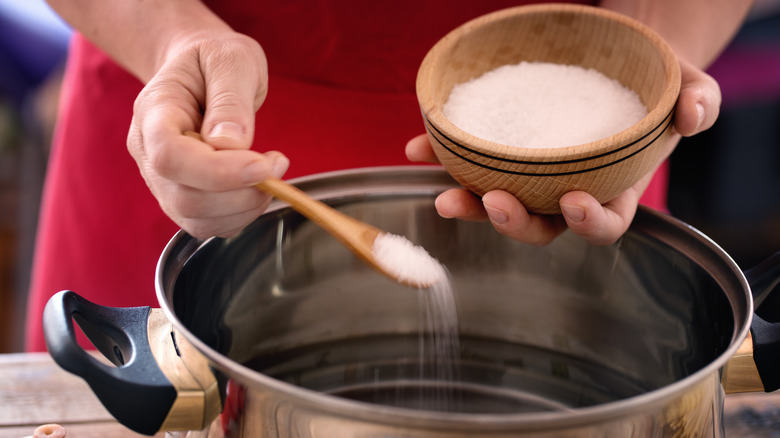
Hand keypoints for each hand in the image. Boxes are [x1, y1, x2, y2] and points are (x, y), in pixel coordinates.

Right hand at [127, 32, 288, 237]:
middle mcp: (149, 152)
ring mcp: (162, 180)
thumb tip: (231, 143)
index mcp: (153, 113)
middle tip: (277, 163)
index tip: (263, 165)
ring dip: (245, 207)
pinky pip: (209, 226)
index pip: (170, 157)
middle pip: (185, 198)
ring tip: (270, 172)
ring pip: (197, 219)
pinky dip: (241, 215)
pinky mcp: (183, 198)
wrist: (201, 70)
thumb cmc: (214, 59)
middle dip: (242, 192)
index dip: (217, 172)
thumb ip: (231, 99)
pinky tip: (256, 186)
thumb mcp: (232, 59)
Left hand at [406, 59, 720, 245]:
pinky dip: (443, 158)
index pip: (603, 225)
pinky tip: (418, 148)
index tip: (571, 203)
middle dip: (514, 222)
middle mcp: (569, 191)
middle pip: (540, 226)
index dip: (587, 224)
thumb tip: (692, 114)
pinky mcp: (505, 154)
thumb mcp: (690, 86)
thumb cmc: (658, 84)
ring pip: (498, 203)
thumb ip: (698, 101)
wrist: (621, 61)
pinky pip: (473, 164)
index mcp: (615, 188)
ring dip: (469, 204)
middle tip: (493, 202)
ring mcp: (533, 176)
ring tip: (443, 191)